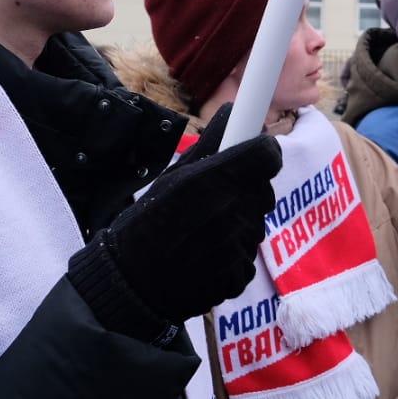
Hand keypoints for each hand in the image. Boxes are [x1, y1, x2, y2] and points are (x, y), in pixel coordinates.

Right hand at [99, 103, 281, 323]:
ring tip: (200, 232)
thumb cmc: (142, 226)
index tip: (252, 153)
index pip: (269, 155)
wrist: (129, 286)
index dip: (261, 152)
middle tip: (213, 197)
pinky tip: (203, 256)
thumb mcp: (171, 177)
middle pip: (263, 190)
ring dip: (238, 223)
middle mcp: (234, 212)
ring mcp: (240, 247)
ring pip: (255, 223)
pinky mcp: (240, 276)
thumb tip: (233, 111)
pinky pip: (247, 255)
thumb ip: (210, 144)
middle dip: (246, 189)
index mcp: (215, 180)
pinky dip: (232, 255)